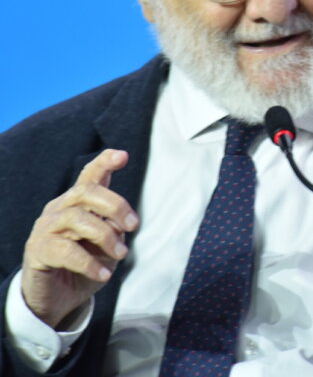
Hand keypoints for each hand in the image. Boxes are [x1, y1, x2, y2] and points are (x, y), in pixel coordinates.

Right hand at [21, 149, 138, 328]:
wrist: (58, 299)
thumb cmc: (87, 265)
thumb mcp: (108, 246)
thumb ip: (114, 229)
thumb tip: (122, 223)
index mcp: (79, 202)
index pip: (90, 176)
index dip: (104, 163)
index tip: (123, 155)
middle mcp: (60, 208)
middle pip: (86, 192)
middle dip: (115, 205)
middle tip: (133, 225)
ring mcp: (46, 228)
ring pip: (77, 218)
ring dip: (105, 236)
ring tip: (121, 254)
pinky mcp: (38, 251)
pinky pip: (65, 250)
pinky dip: (89, 263)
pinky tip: (103, 274)